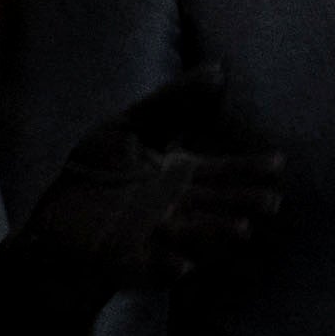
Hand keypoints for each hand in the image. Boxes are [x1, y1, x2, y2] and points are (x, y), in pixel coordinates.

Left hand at [23, 68, 287, 294]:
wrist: (57, 218)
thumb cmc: (97, 171)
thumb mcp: (131, 125)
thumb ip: (173, 101)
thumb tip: (220, 69)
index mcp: (181, 174)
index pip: (223, 170)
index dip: (249, 168)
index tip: (278, 163)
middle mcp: (178, 206)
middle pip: (216, 203)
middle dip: (243, 202)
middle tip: (271, 202)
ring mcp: (158, 237)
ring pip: (194, 233)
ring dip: (217, 233)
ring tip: (242, 229)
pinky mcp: (132, 262)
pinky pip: (153, 266)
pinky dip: (168, 266)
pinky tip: (184, 265)